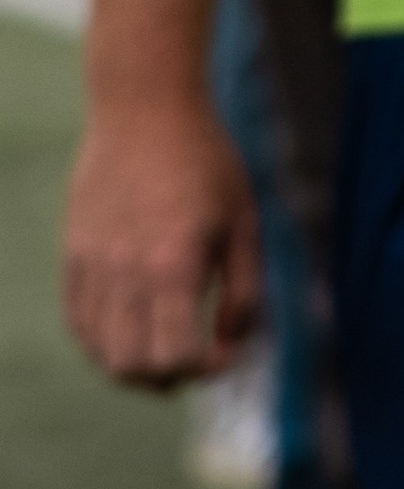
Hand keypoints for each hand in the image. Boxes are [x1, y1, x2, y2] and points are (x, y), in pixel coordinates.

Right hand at [62, 93, 262, 388]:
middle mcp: (125, 273)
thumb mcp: (245, 220)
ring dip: (134, 366)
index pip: (173, 358)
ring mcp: (92, 267)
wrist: (144, 108)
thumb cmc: (206, 161)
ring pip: (100, 353)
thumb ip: (245, 290)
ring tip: (165, 344)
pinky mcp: (73, 257)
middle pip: (131, 368)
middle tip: (194, 357)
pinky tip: (133, 325)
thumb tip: (232, 344)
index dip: (203, 370)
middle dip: (168, 379)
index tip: (223, 353)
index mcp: (173, 264)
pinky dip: (104, 342)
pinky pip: (79, 324)